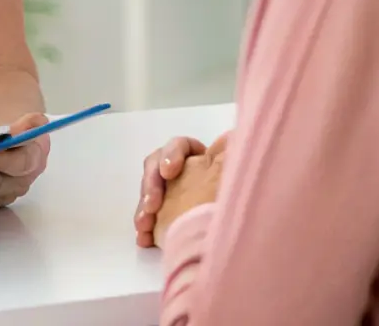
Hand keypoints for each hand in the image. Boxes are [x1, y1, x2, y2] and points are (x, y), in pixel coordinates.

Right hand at [134, 131, 229, 247]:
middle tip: (152, 205)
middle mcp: (182, 173)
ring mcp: (170, 195)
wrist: (232, 242)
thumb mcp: (233, 175)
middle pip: (156, 166)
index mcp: (200, 160)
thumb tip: (233, 135)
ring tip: (144, 225)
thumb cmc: (235, 204)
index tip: (169, 172)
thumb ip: (230, 155)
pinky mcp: (164, 217)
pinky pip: (148, 216)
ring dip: (143, 207)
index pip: (180, 146)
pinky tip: (145, 238)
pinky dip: (145, 226)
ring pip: (149, 192)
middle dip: (151, 184)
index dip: (171, 154)